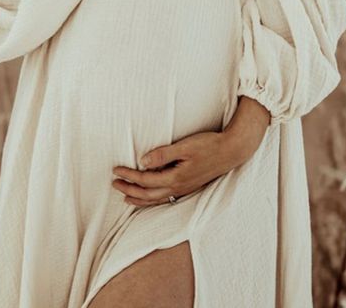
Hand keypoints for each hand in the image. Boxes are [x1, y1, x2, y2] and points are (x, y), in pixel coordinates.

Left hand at [111, 130, 244, 206]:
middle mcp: (178, 188)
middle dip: (129, 190)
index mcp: (175, 177)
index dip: (129, 176)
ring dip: (139, 198)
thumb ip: (163, 154)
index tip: (116, 170)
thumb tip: (143, 161)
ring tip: (125, 197)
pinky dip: (152, 200)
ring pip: (156, 199)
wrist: (231, 152)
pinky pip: (165, 198)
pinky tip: (149, 198)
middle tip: (114, 184)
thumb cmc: (208, 145)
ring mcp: (183, 190)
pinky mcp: (188, 187)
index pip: (146, 180)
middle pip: (148, 194)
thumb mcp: (185, 146)